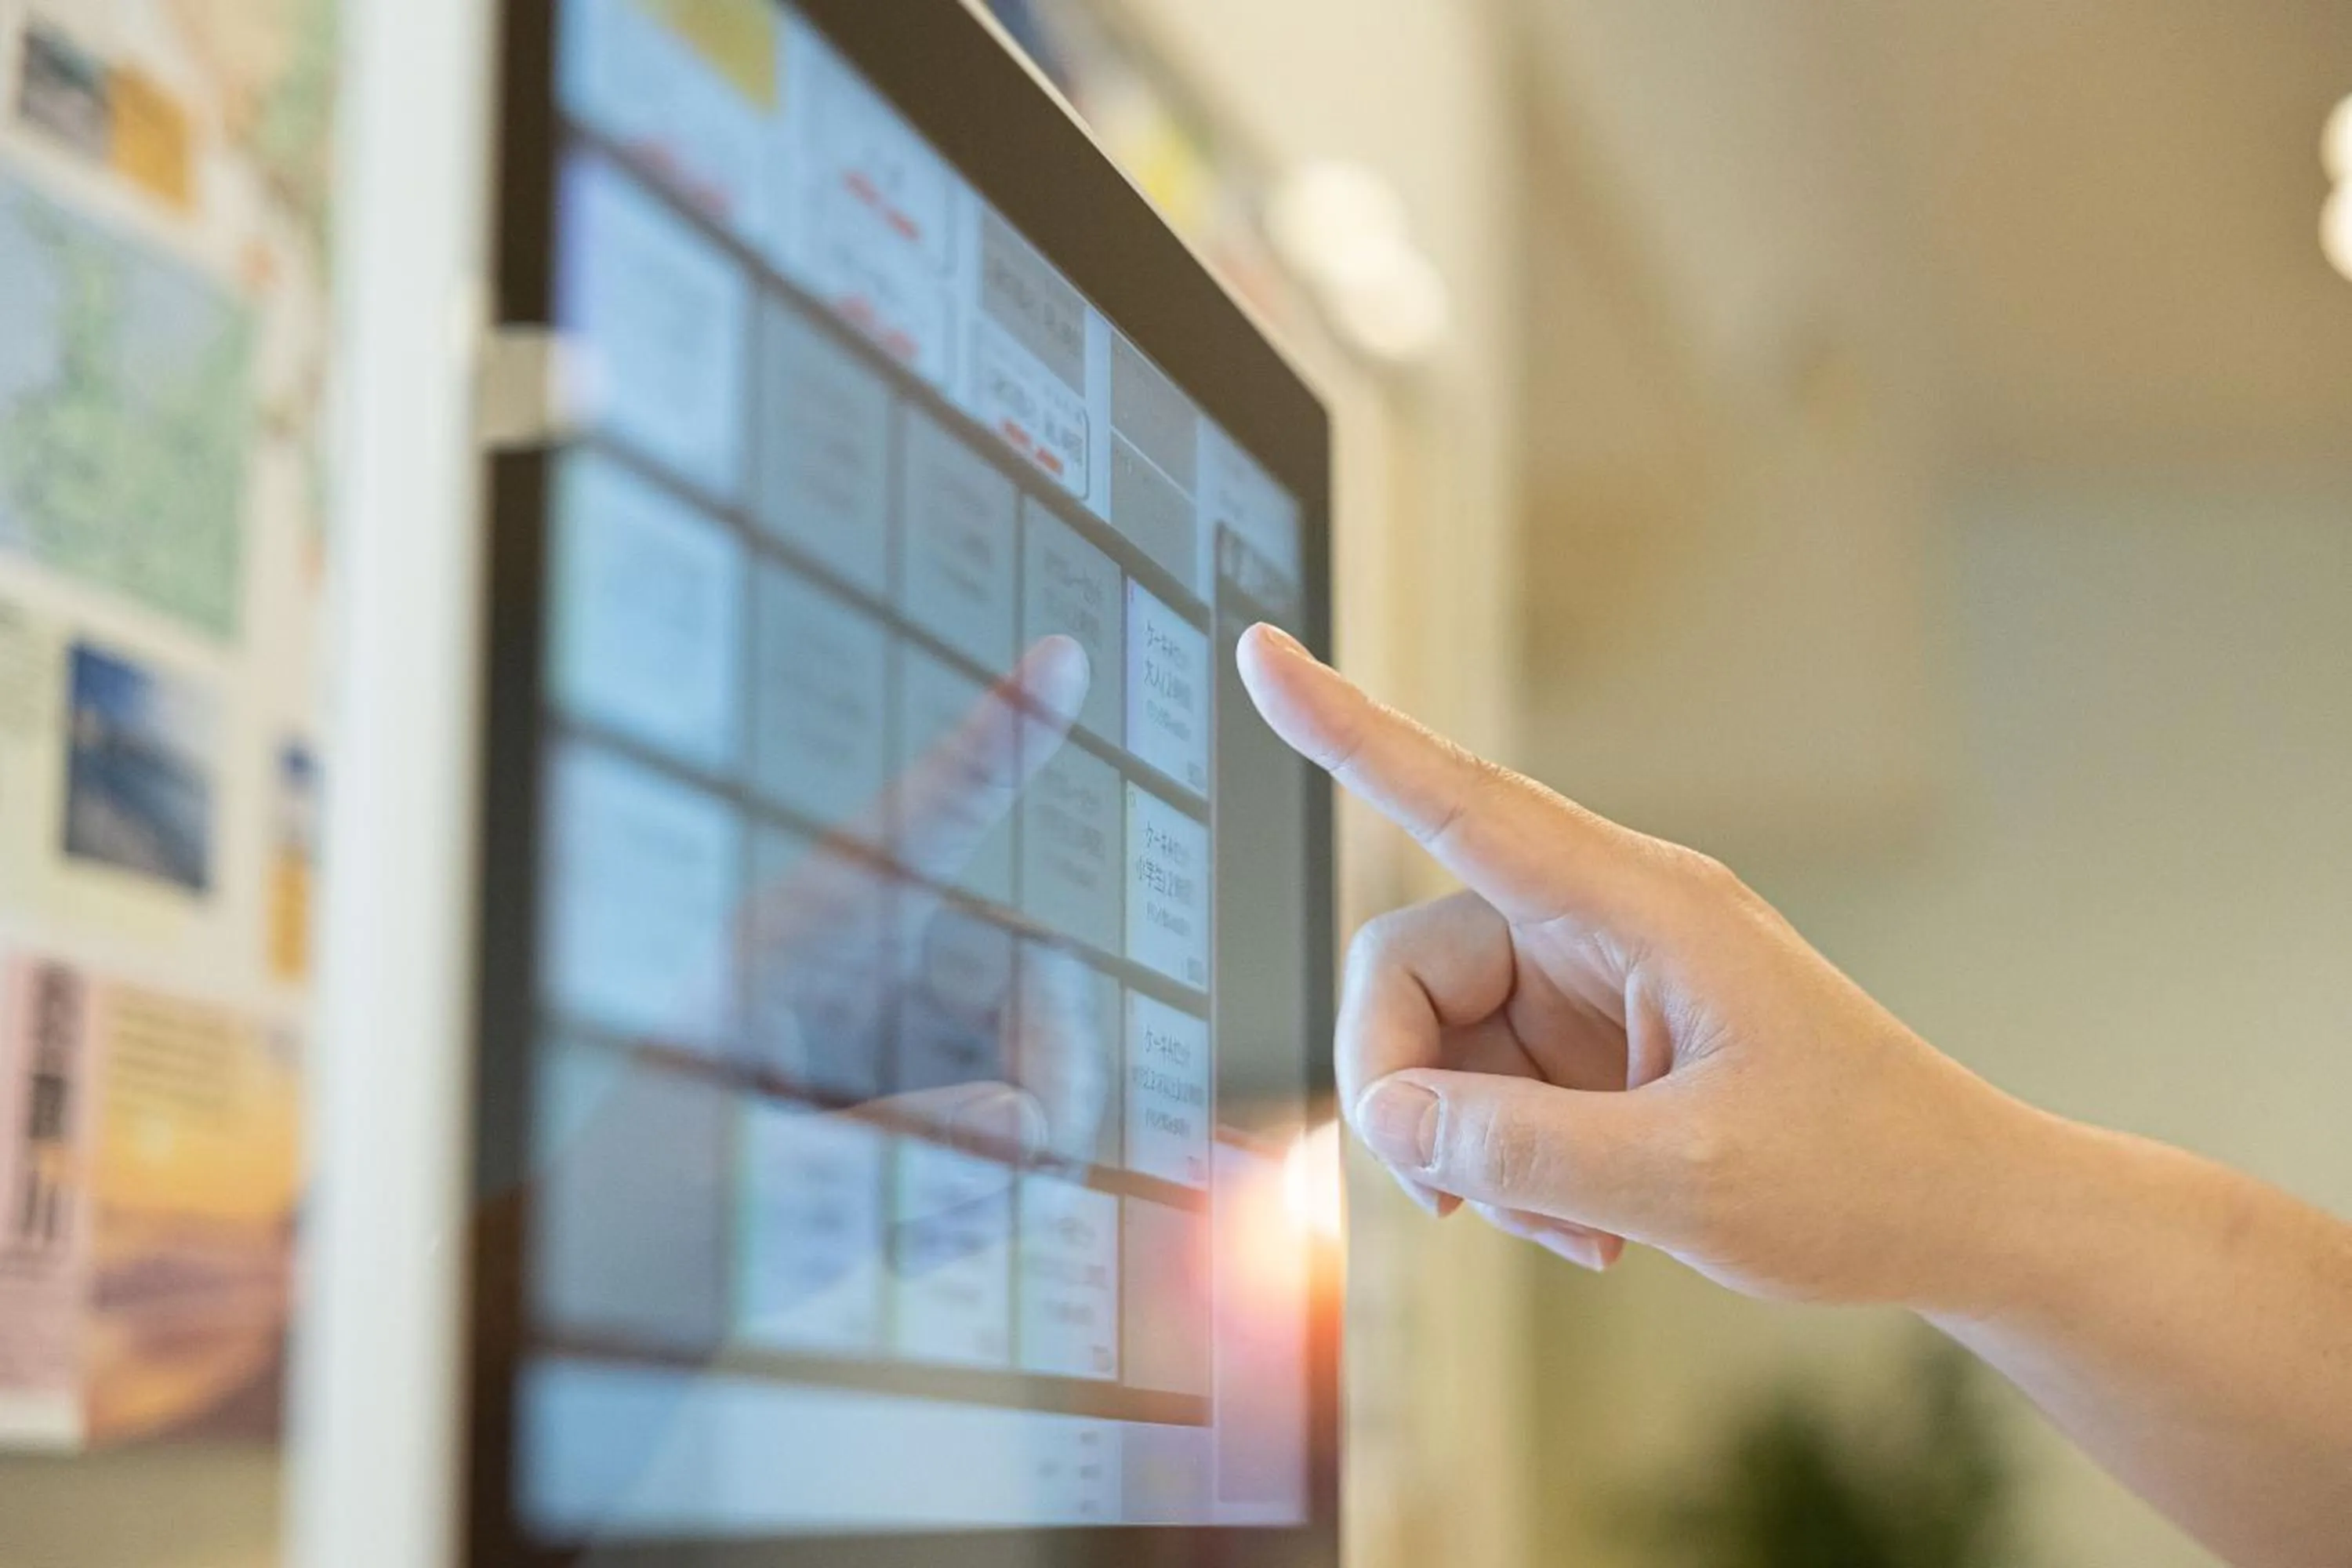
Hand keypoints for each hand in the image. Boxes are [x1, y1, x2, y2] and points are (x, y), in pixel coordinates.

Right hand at [1237, 624, 2034, 1307]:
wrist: (1965, 1219)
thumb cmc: (1862, 1179)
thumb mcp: (1688, 1181)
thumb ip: (1519, 1152)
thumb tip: (1392, 1121)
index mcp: (1639, 905)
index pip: (1459, 798)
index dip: (1347, 729)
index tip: (1261, 655)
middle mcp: (1602, 924)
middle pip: (1414, 969)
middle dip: (1408, 1094)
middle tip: (1447, 1205)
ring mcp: (1596, 984)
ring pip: (1445, 1047)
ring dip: (1475, 1156)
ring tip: (1574, 1234)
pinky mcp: (1597, 1046)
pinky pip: (1491, 1094)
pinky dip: (1511, 1171)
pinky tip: (1592, 1229)